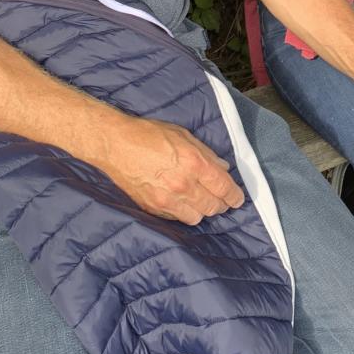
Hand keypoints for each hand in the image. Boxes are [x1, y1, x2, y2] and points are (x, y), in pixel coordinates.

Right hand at [99, 115, 244, 224]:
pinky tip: (183, 203)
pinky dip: (184, 213)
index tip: (237, 199)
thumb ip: (206, 153)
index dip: (234, 196)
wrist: (116, 145)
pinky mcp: (154, 208)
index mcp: (195, 163)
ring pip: (197, 217)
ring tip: (201, 202)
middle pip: (213, 206)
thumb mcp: (184, 135)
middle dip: (221, 204)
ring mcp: (168, 199)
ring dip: (203, 210)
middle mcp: (184, 184)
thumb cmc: (149, 135)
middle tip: (221, 200)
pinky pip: (177, 218)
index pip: (224, 188)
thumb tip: (222, 168)